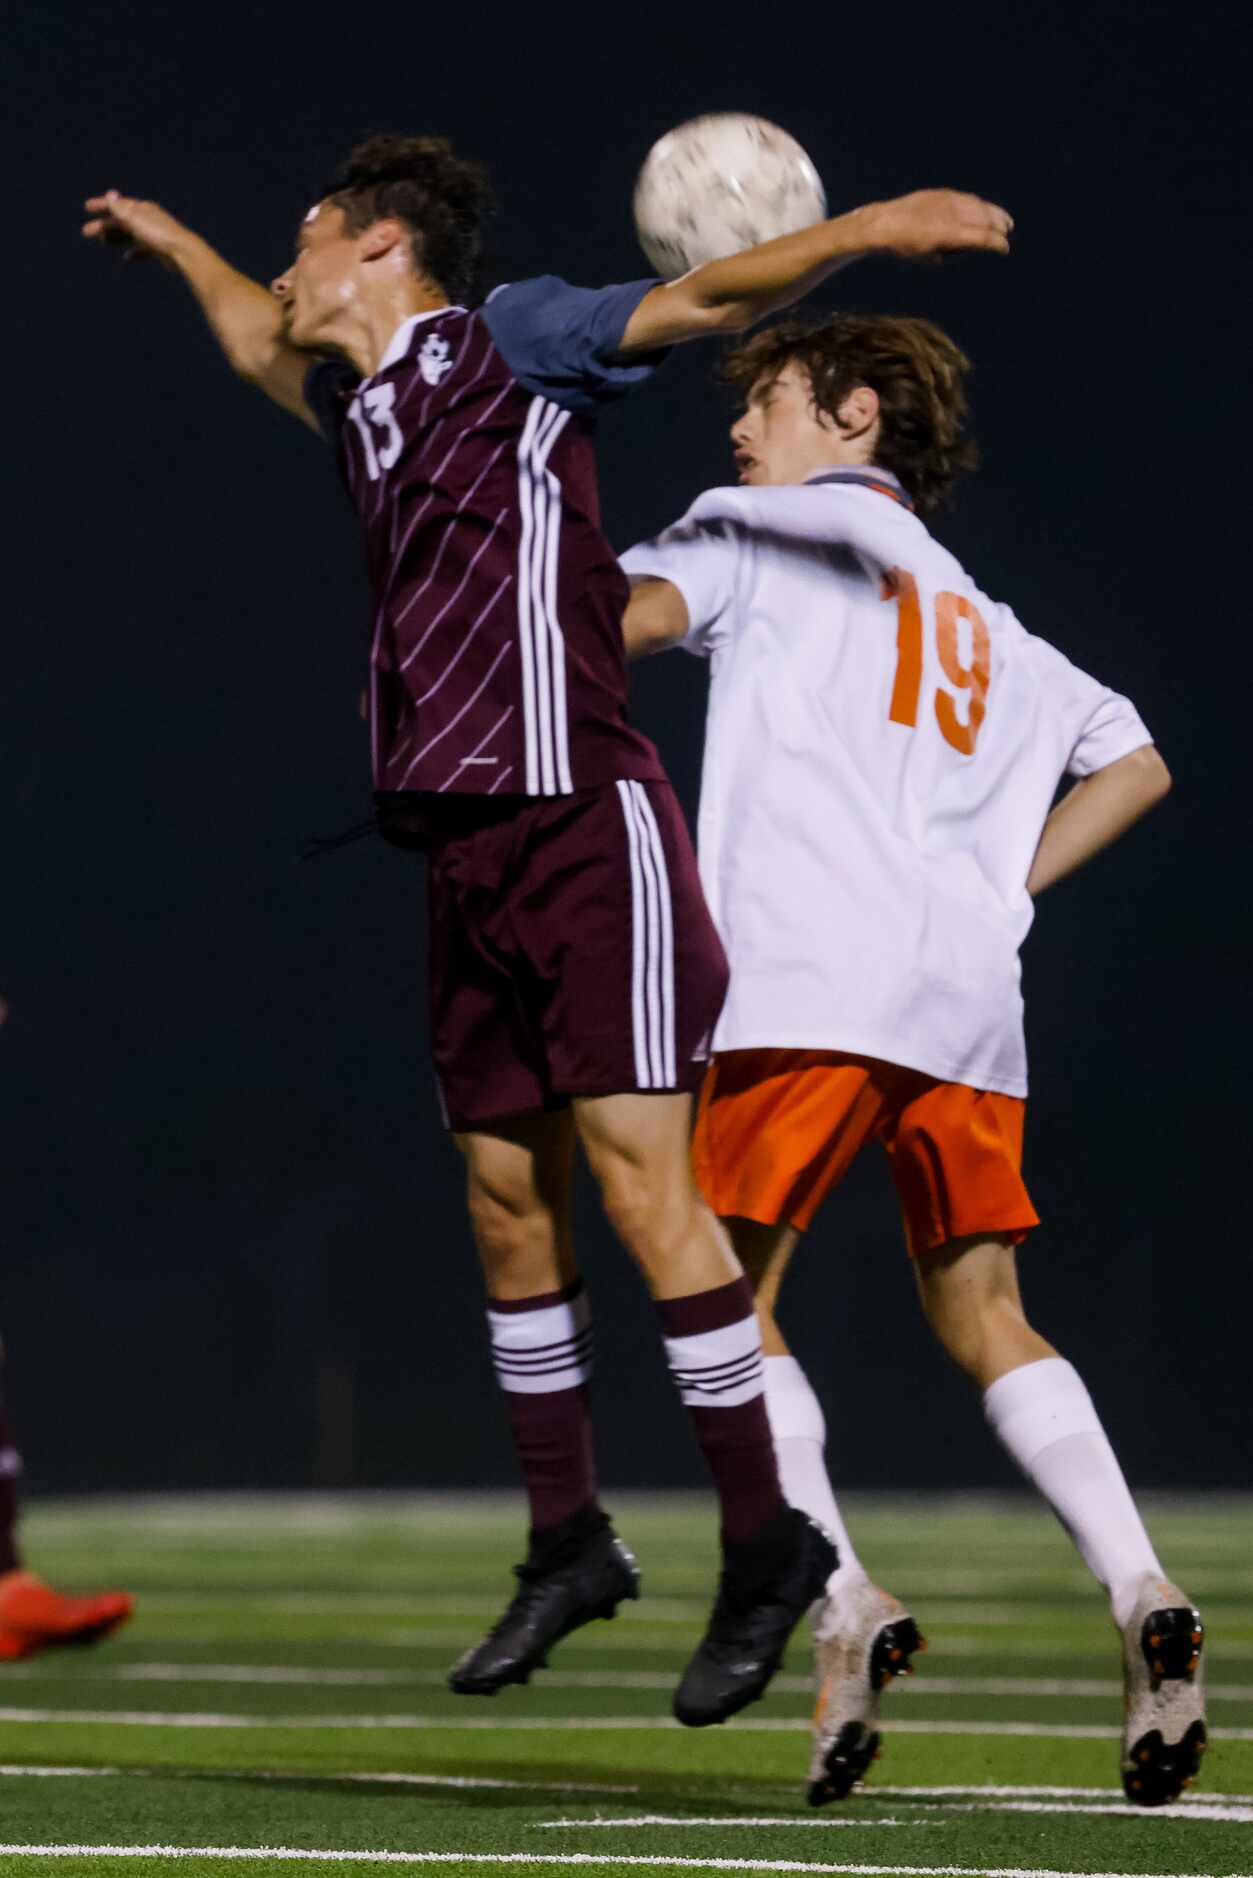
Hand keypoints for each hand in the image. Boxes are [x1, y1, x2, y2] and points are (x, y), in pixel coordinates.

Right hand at [82, 190, 189, 263]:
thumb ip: (121, 209)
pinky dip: (132, 253)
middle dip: (103, 225)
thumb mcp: (136, 220)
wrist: (183, 253)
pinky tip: (125, 259)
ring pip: (129, 235)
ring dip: (114, 237)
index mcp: (141, 209)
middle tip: (86, 232)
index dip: (101, 205)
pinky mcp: (159, 250)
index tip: (87, 207)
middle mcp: (147, 219)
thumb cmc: (158, 235)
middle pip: (120, 220)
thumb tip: (110, 194)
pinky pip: (142, 250)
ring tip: (102, 243)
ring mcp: (153, 234)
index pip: (117, 204)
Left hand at [866, 189, 1012, 258]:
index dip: (997, 244)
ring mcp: (947, 201)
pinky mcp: (942, 193)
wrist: (884, 224)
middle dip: (999, 226)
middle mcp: (951, 215)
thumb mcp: (931, 258)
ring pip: (978, 205)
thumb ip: (955, 251)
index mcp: (949, 234)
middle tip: (1006, 232)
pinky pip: (967, 198)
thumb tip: (973, 245)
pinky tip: (983, 210)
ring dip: (994, 212)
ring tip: (1003, 220)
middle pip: (985, 218)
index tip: (1004, 249)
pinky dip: (979, 205)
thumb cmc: (906, 247)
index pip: (982, 237)